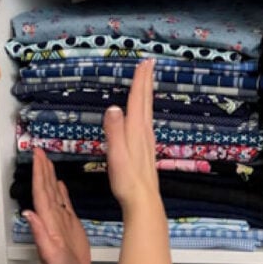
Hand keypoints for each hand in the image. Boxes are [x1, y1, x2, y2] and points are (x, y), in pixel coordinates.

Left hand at [23, 148, 90, 263]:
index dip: (39, 174)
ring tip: (47, 160)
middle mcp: (52, 218)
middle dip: (42, 169)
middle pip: (45, 188)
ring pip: (54, 193)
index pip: (41, 193)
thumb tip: (28, 213)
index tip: (37, 156)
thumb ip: (40, 234)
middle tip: (39, 150)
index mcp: (47, 221)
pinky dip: (61, 191)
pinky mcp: (69, 224)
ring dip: (49, 176)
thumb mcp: (51, 254)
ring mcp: (60, 220)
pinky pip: (64, 203)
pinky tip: (60, 182)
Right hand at [103, 59, 159, 210]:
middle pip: (145, 102)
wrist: (143, 202)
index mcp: (136, 131)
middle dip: (146, 82)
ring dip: (146, 94)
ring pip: (147, 111)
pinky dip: (145, 111)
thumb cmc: (128, 181)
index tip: (144, 62)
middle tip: (149, 63)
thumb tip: (113, 108)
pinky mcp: (146, 150)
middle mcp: (144, 133)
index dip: (140, 80)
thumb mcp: (117, 155)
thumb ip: (114, 131)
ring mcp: (146, 141)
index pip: (138, 100)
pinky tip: (144, 115)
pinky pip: (145, 122)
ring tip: (146, 83)